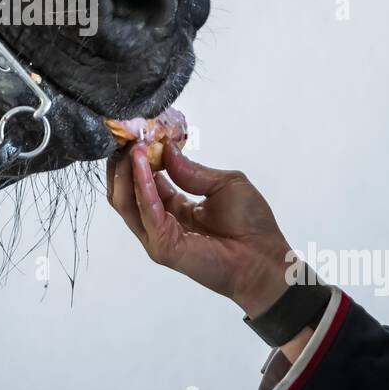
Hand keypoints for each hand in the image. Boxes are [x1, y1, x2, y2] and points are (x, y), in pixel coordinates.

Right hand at [106, 142, 296, 318]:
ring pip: (126, 202)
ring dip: (127, 171)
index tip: (139, 133)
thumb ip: (192, 171)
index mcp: (176, 207)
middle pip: (127, 191)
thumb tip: (166, 149)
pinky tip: (143, 163)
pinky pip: (145, 211)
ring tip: (132, 146)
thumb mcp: (223, 184)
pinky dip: (141, 185)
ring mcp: (158, 235)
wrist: (263, 256)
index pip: (146, 181)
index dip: (141, 158)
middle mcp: (161, 221)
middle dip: (125, 163)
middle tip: (127, 137)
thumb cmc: (251, 223)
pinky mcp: (161, 245)